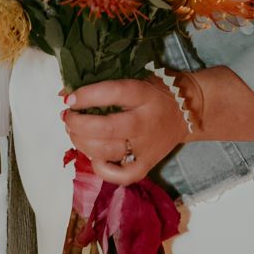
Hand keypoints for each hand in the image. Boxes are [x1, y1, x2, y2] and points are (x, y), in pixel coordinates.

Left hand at [61, 78, 190, 185]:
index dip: (87, 96)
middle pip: (107, 128)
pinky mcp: (149, 164)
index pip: (113, 93)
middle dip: (79, 124)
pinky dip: (102, 169)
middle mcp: (145, 122)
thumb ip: (102, 84)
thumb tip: (64, 94)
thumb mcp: (134, 78)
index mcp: (143, 95)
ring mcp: (147, 146)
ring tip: (73, 133)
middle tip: (67, 118)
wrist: (188, 111)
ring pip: (109, 151)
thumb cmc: (155, 91)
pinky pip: (123, 175)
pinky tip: (94, 157)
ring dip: (82, 143)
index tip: (69, 99)